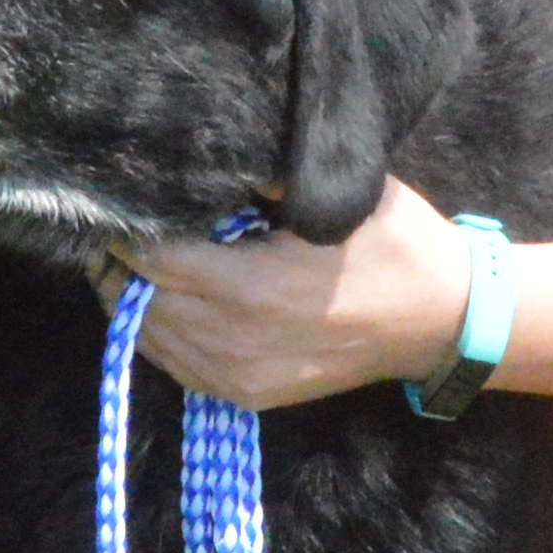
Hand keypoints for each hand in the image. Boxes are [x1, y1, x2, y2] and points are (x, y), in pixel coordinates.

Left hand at [118, 180, 476, 412]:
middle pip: (138, 298)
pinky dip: (158, 331)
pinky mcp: (245, 397)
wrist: (438, 320)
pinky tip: (163, 299)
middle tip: (114, 224)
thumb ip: (260, 178)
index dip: (126, 227)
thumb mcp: (332, 193)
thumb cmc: (392, 245)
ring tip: (128, 259)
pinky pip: (174, 364)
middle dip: (119, 261)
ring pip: (148, 336)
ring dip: (132, 297)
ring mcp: (236, 376)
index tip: (119, 198)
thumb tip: (200, 156)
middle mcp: (232, 339)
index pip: (151, 256)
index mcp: (249, 285)